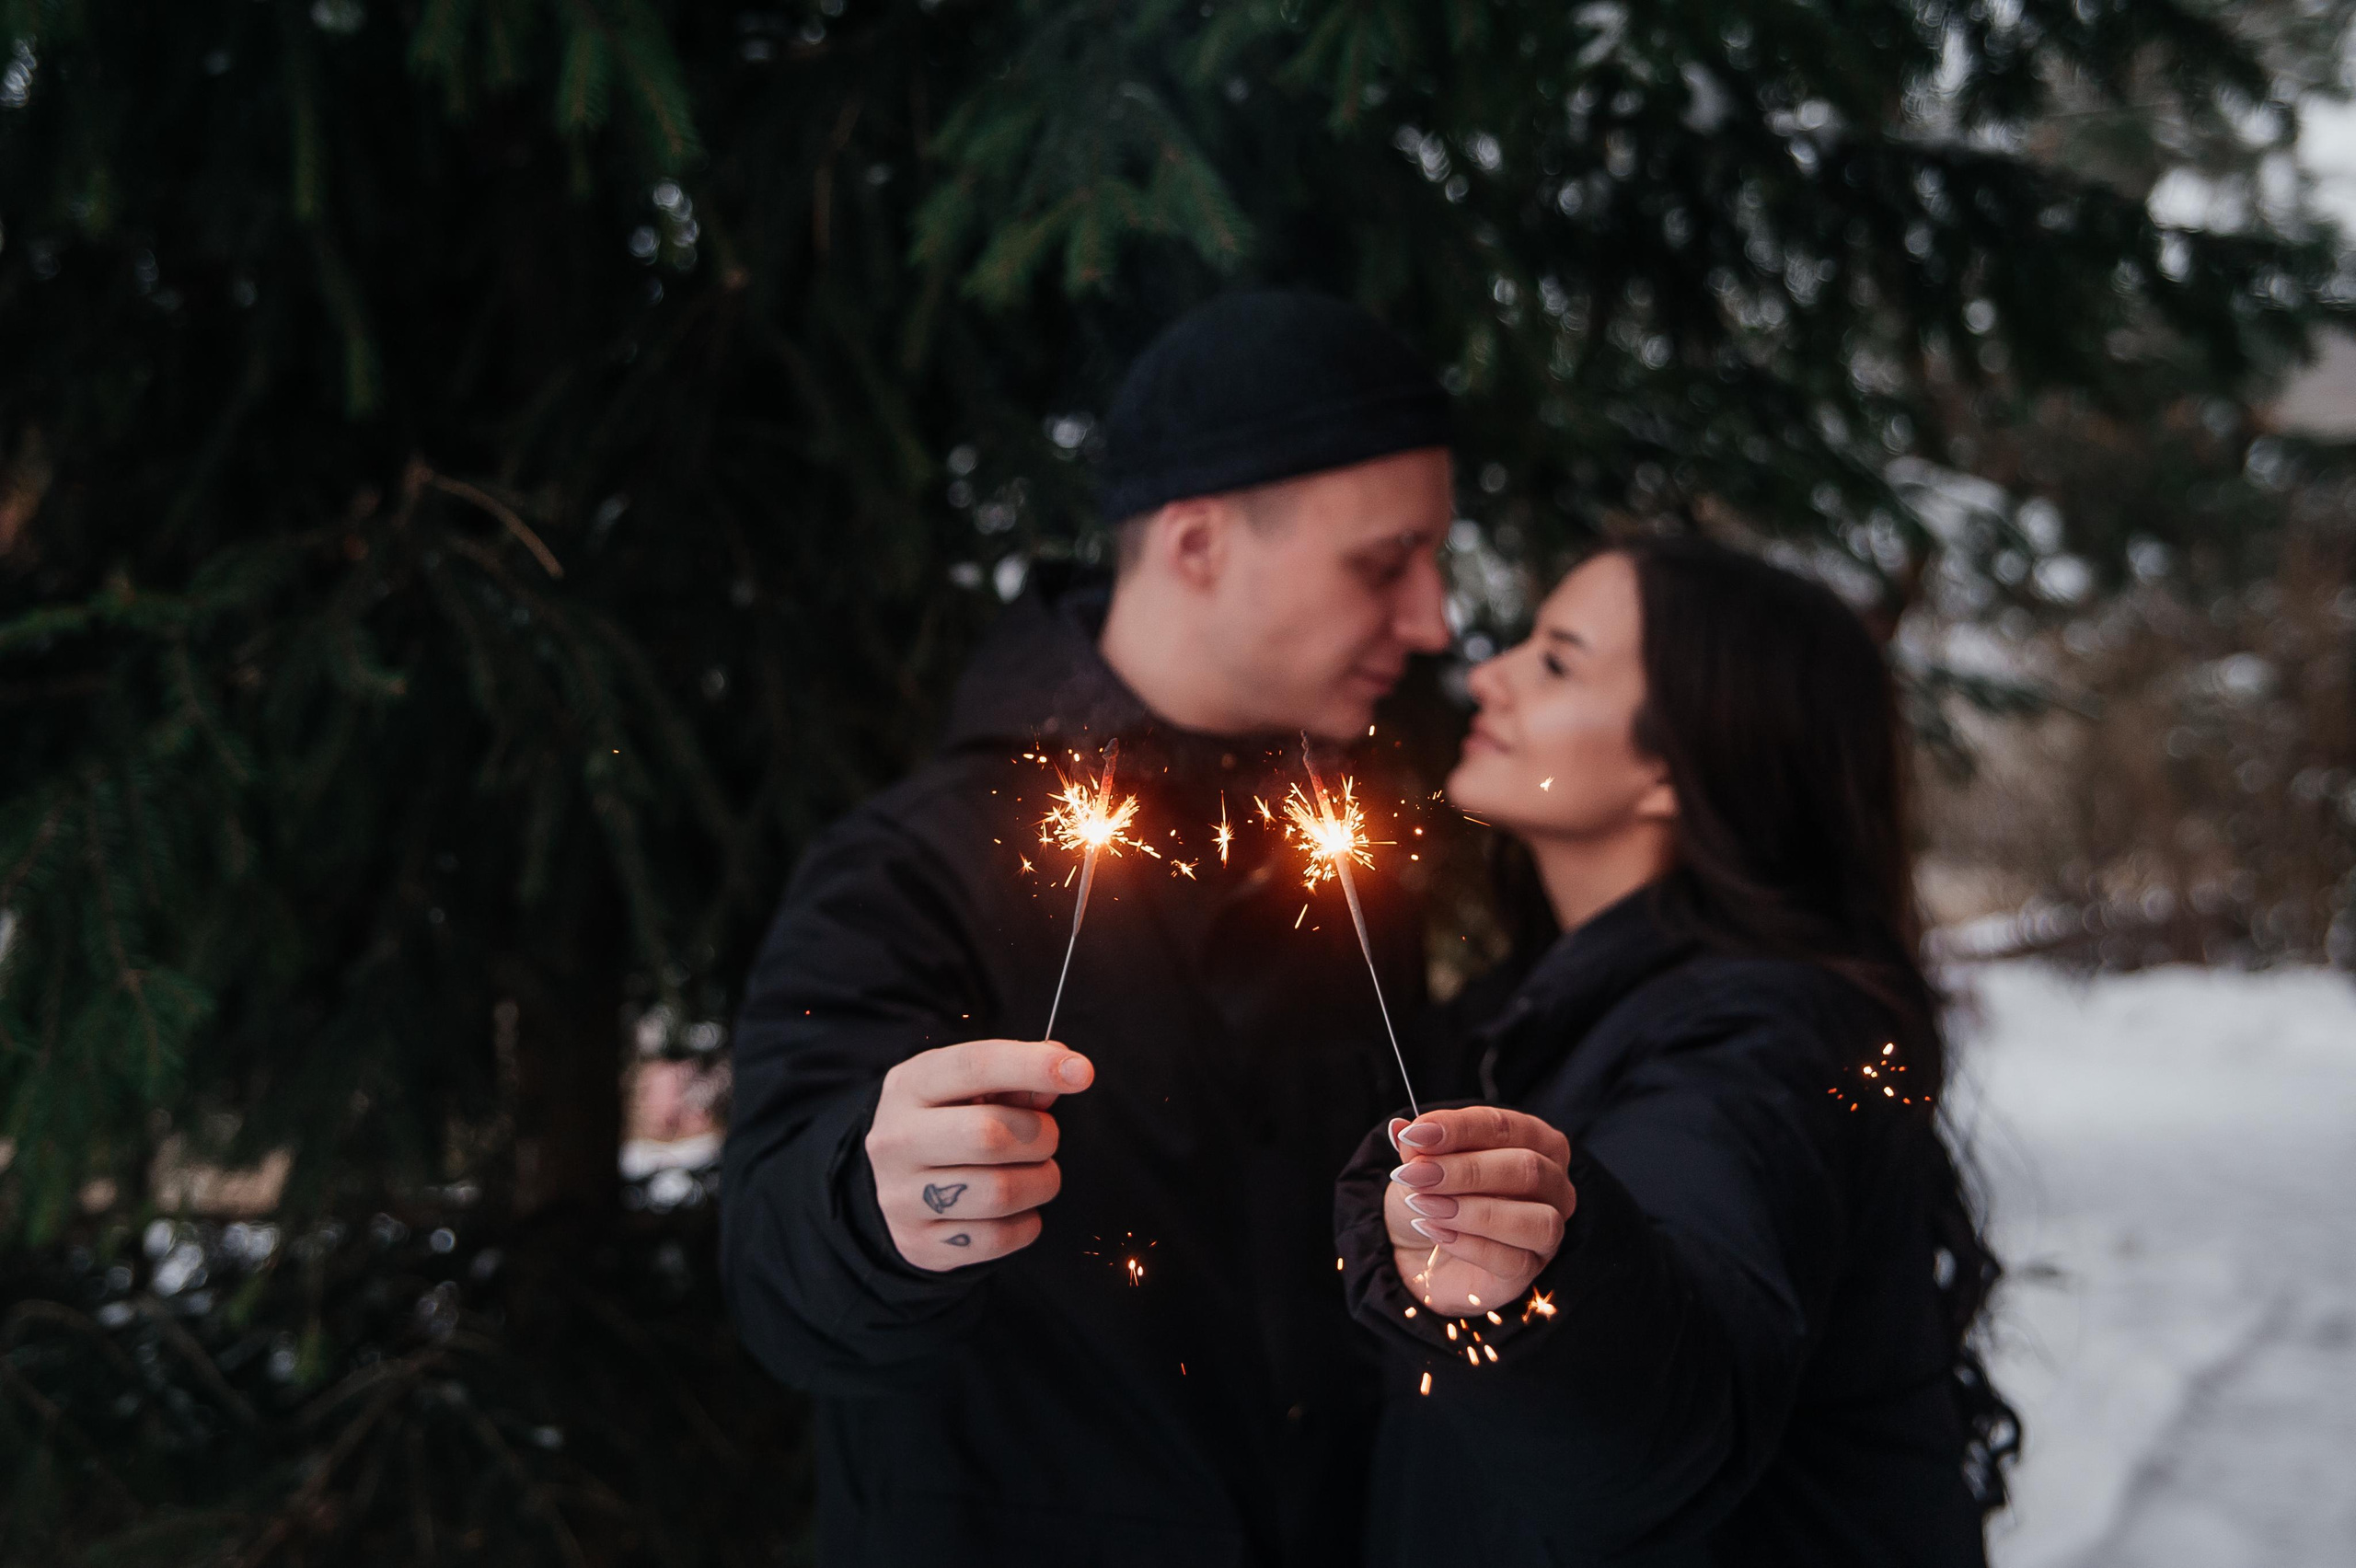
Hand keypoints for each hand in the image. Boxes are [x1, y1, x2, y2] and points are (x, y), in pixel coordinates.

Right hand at [865, 1038, 1093, 1270]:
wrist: (893, 1184)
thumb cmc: (947, 1122)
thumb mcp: (968, 1087)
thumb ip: (1017, 1078)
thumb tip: (1067, 1073)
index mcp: (909, 1086)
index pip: (974, 1066)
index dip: (1033, 1066)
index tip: (1082, 1073)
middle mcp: (896, 1140)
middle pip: (989, 1136)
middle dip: (1040, 1136)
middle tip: (1047, 1138)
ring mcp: (901, 1197)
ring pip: (999, 1193)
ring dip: (1040, 1182)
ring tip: (1038, 1173)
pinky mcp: (919, 1244)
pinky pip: (997, 1238)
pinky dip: (1026, 1223)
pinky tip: (1019, 1209)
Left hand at [1385, 1106, 1575, 1315]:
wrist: (1420, 1251)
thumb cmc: (1435, 1194)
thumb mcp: (1420, 1164)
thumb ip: (1418, 1147)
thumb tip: (1401, 1128)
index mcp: (1536, 1141)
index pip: (1507, 1127)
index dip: (1460, 1128)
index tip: (1414, 1134)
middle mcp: (1554, 1184)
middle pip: (1527, 1169)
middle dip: (1465, 1170)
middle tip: (1413, 1175)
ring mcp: (1547, 1231)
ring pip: (1535, 1219)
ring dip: (1472, 1210)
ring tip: (1424, 1205)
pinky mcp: (1530, 1271)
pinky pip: (1514, 1261)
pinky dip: (1469, 1244)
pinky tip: (1434, 1232)